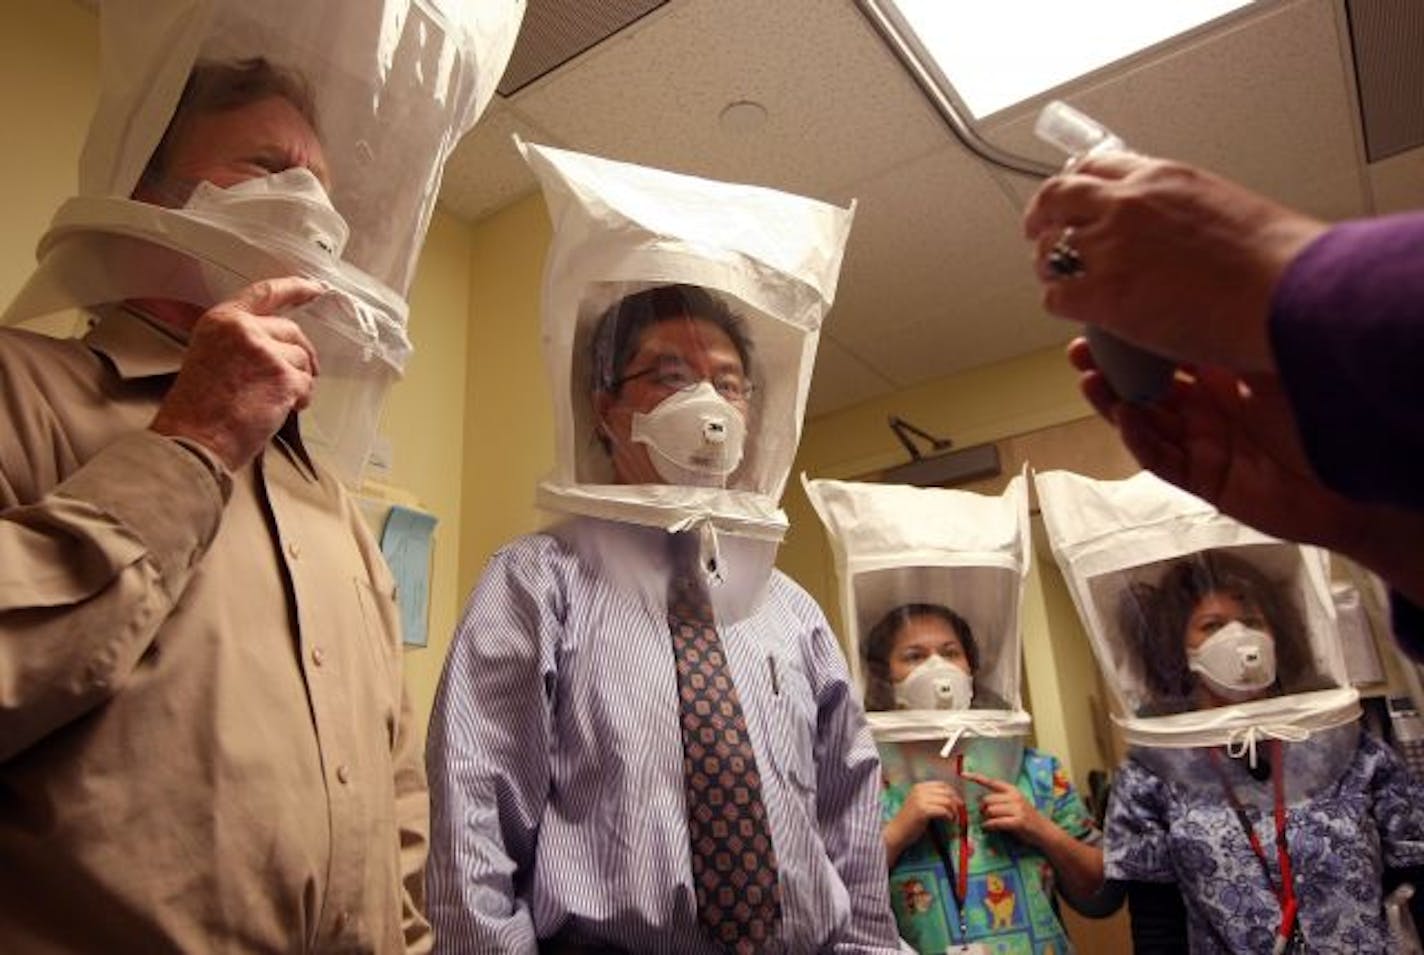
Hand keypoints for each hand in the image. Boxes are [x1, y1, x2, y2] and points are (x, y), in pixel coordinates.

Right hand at [150, 278, 324, 470]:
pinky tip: (280, 411)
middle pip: (291, 331)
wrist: (194, 439)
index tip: (316, 287)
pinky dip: (300, 400)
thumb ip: (240, 341)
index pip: (265, 293)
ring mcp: (266, 351)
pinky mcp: (284, 377)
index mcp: (222, 320)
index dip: (295, 289)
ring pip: (302, 359)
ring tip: (273, 401)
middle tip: (296, 376)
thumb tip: (277, 344)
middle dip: (299, 353)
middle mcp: (244, 329)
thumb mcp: (210, 355)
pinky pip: (307, 384)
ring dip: (297, 381)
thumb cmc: (198, 408)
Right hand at [895, 781, 964, 841]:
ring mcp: (920, 799)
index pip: (943, 784)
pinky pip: (943, 810)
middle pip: (946, 792)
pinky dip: (950, 816)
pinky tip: (950, 821)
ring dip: (954, 810)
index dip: (953, 793)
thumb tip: (953, 798)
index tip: (958, 803)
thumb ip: (932, 798)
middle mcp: (919, 790)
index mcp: (919, 786)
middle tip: (960, 812)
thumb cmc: (910, 821)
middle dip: (957, 802)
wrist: (897, 832)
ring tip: (955, 819)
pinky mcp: (922, 810)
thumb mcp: (920, 804)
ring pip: (947, 801)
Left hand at [963, 770, 1047, 845]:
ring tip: (988, 823)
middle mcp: (1014, 797)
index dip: (976, 777)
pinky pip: (995, 822)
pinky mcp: (1018, 821)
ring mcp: (1017, 809)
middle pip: (986, 800)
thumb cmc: (1027, 817)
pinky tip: (987, 828)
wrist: (1044, 831)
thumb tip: (981, 801)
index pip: (991, 782)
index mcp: (1012, 790)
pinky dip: (988, 826)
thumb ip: (1000, 799)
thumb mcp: (1015, 803)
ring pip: (990, 810)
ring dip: (985, 818)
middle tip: (984, 816)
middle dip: (982, 808)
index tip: (963, 774)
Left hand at [1024, 153, 1326, 372]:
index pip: (1096, 168)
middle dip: (1041, 215)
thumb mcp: (1226, 208)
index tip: (1069, 198)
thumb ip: (1186, 211)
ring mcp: (1110, 248)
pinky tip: (1071, 311)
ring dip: (1048, 266)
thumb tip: (1179, 230)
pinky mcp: (1104, 294)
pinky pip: (1056, 296)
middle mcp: (1126, 205)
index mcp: (1160, 178)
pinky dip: (1058, 303)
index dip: (1075, 186)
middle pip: (1056, 198)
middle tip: (1036, 231)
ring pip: (1049, 251)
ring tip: (1055, 279)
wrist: (1286, 292)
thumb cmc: (1276, 260)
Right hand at [1067, 337, 1352, 547]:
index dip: (1134, 338)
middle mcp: (1213, 409)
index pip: (1169, 352)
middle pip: (1147, 387)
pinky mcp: (1208, 481)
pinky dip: (1140, 438)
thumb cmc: (1332, 404)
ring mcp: (1208, 446)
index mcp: (1228, 375)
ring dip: (1114, 401)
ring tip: (1089, 380)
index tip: (1105, 317)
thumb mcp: (1270, 356)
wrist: (1367, 466)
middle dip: (1111, 368)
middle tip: (1081, 350)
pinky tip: (1125, 416)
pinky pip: (1163, 460)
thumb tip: (1186, 294)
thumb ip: (1228, 335)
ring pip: (1146, 422)